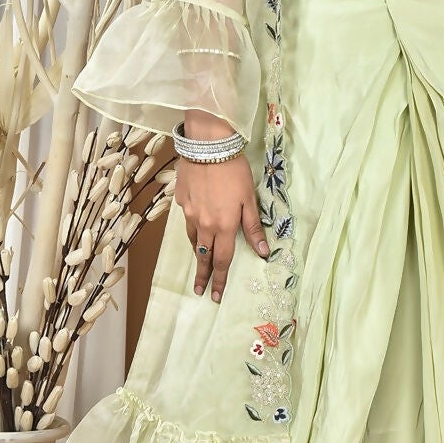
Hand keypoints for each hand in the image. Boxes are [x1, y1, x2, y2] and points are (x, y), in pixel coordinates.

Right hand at [174, 129, 268, 302]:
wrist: (207, 146)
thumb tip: (262, 252)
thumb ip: (253, 227)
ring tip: (199, 262)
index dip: (219, 280)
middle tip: (199, 291)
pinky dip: (192, 230)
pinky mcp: (181, 201)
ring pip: (193, 240)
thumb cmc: (234, 171)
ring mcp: (190, 214)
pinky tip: (195, 227)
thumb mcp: (250, 199)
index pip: (222, 261)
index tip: (215, 296)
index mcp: (225, 226)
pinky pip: (187, 221)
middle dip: (202, 276)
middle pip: (203, 256)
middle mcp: (205, 225)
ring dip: (197, 253)